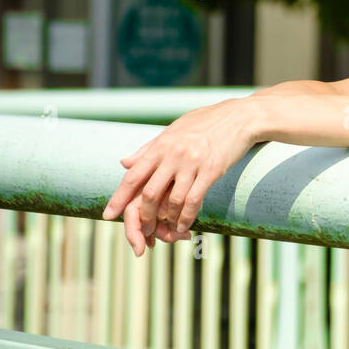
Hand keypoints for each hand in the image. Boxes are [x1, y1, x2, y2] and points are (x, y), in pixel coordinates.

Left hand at [103, 98, 258, 256]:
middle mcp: (173, 155)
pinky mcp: (211, 171)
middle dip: (143, 216)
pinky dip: (186, 218)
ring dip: (166, 220)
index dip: (119, 198)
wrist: (240, 116)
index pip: (133, 176)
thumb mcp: (173, 130)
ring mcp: (192, 163)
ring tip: (166, 232)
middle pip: (149, 193)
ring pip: (171, 200)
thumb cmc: (206, 122)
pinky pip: (194, 200)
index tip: (108, 215)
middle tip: (142, 231)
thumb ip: (148, 149)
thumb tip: (124, 163)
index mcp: (161, 145)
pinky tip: (184, 227)